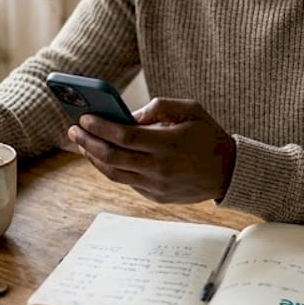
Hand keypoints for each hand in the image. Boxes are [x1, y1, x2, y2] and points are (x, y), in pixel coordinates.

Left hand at [68, 98, 235, 203]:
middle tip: (73, 130)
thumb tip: (130, 116)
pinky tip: (101, 156)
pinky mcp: (157, 197)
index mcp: (168, 144)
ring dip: (94, 158)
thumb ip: (160, 107)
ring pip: (115, 174)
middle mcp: (160, 168)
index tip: (84, 118)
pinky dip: (111, 169)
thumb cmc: (209, 136)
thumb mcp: (191, 110)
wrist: (230, 172)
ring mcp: (157, 186)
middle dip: (88, 143)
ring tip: (82, 143)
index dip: (101, 127)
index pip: (124, 136)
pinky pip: (127, 182)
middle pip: (113, 157)